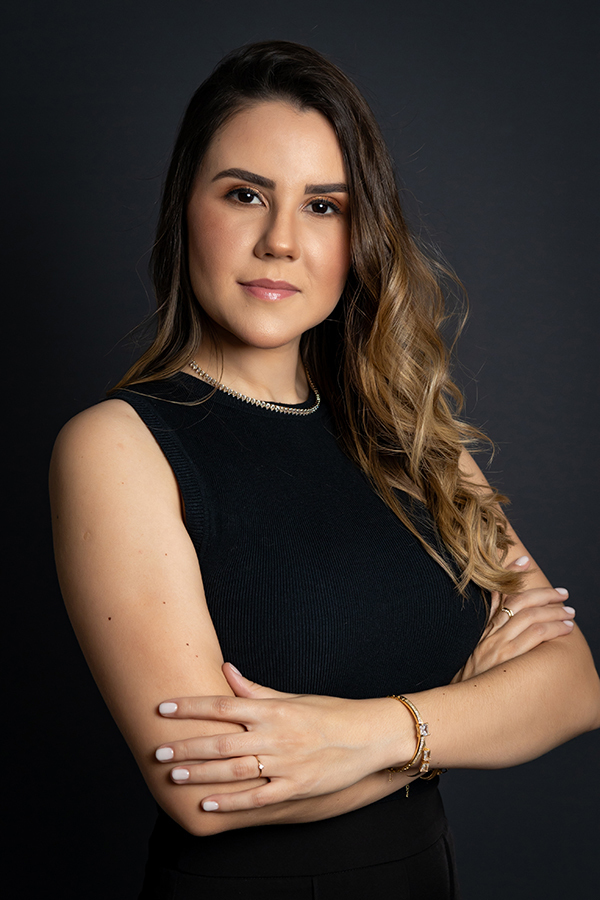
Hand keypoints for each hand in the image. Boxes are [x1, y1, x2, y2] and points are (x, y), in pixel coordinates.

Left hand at [154, 665, 404, 811]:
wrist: (369, 737)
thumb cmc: (328, 713)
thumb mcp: (291, 698)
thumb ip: (254, 689)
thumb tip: (224, 669)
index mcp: (273, 709)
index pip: (223, 705)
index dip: (190, 707)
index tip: (163, 707)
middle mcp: (275, 735)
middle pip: (222, 741)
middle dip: (187, 746)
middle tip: (158, 750)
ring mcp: (285, 764)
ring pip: (234, 770)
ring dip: (201, 773)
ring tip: (174, 774)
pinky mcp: (295, 787)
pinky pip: (256, 797)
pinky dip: (231, 802)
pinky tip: (207, 803)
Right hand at [454, 556, 574, 681]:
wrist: (458, 704)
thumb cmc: (469, 682)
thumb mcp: (471, 652)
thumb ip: (485, 630)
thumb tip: (498, 612)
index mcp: (480, 628)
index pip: (496, 592)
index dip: (510, 574)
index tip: (525, 561)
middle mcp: (487, 632)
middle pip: (518, 601)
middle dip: (543, 594)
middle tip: (562, 593)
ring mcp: (496, 644)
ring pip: (530, 616)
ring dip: (553, 611)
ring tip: (570, 613)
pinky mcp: (505, 658)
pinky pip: (533, 636)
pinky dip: (551, 628)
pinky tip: (564, 629)